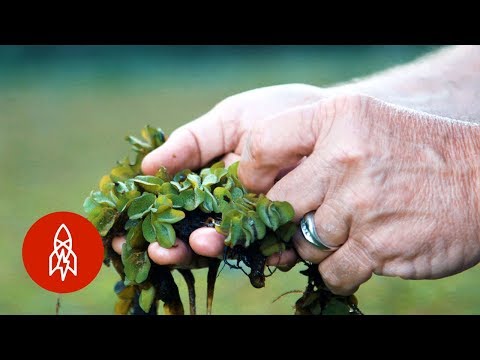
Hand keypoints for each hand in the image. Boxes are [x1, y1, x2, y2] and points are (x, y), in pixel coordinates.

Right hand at [112, 84, 329, 267]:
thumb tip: (145, 168)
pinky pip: (269, 249)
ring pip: (225, 247)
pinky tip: (248, 250)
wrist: (330, 118)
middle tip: (156, 250)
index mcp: (207, 185)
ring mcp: (256, 223)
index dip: (144, 226)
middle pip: (191, 237)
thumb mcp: (229, 120)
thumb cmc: (277, 114)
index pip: (168, 211)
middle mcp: (228, 209)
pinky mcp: (287, 233)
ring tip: (196, 244)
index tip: (120, 237)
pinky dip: (259, 254)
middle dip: (170, 248)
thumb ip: (192, 143)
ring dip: (205, 253)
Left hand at [238, 94, 479, 294]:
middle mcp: (344, 155)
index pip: (262, 143)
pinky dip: (340, 271)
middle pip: (279, 203)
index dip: (251, 173)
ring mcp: (360, 202)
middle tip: (307, 219)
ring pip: (304, 243)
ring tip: (349, 231)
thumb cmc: (414, 152)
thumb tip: (260, 190)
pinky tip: (360, 254)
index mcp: (337, 118)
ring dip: (319, 246)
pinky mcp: (378, 244)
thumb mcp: (363, 123)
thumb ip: (312, 147)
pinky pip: (333, 271)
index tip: (260, 187)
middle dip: (287, 219)